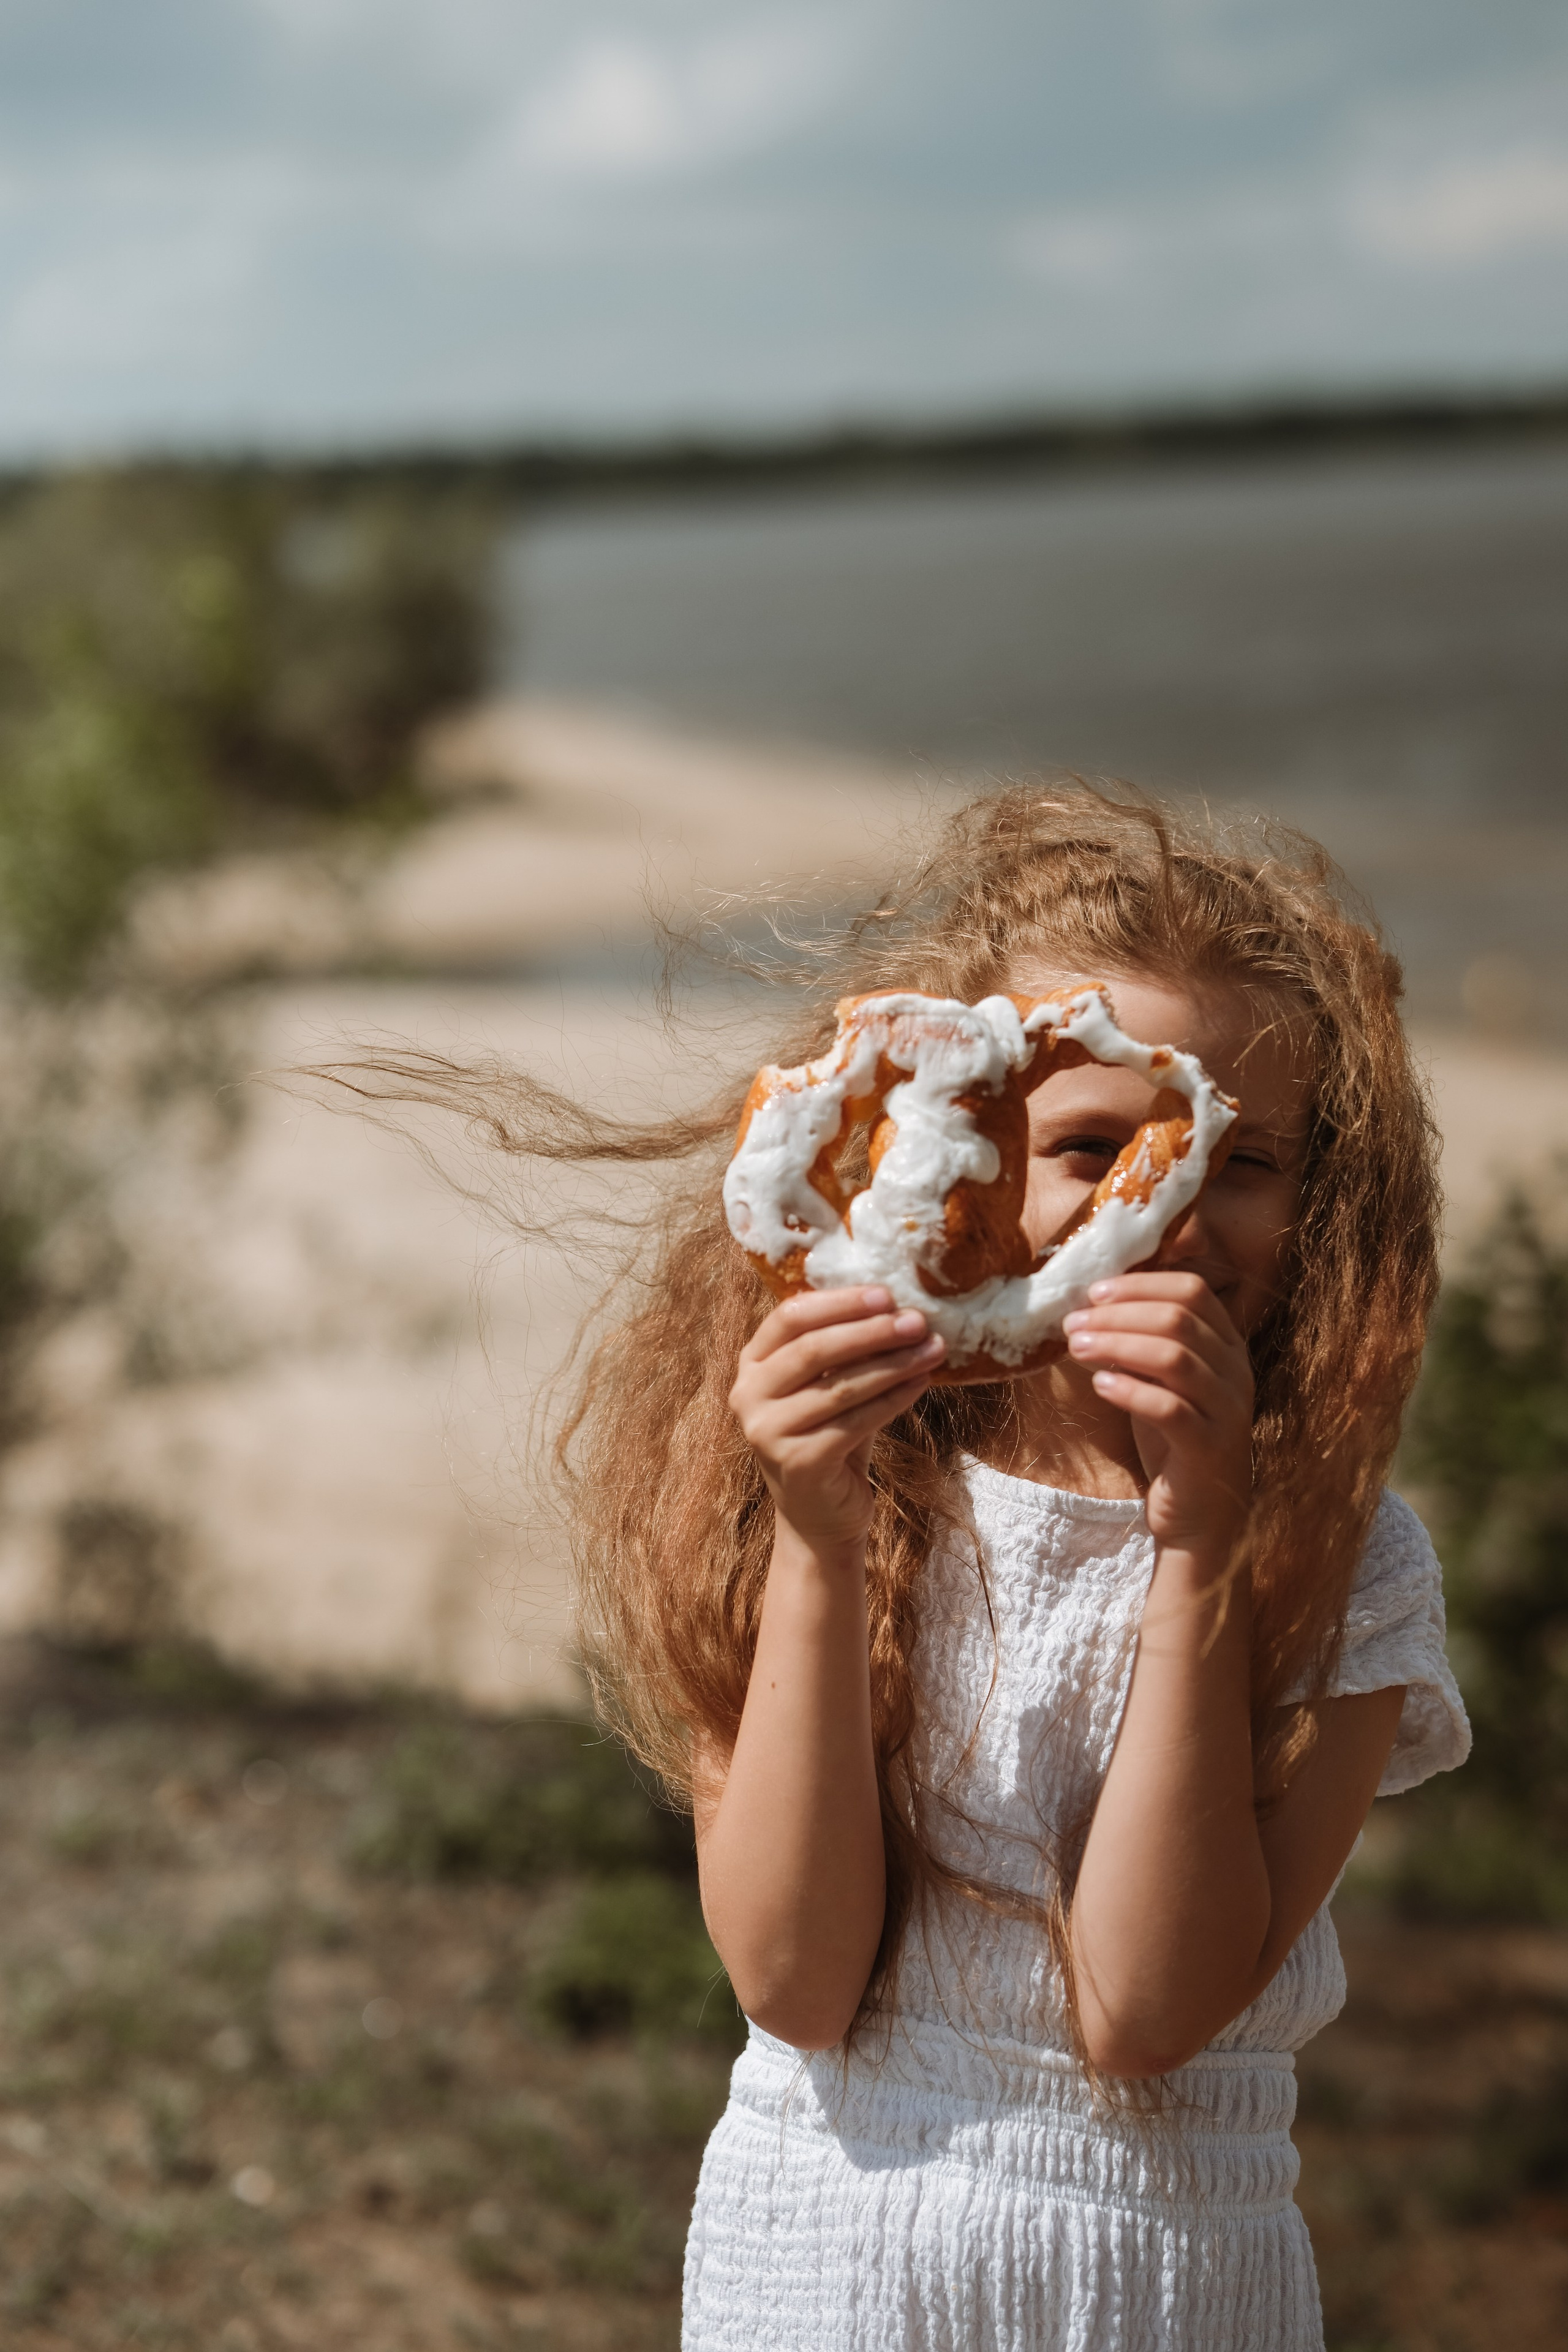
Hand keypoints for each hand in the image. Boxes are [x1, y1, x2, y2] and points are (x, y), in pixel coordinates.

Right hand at [729, 1287, 945, 1557]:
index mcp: (753, 1363)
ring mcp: (767, 1431)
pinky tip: (921, 1384)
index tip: (887, 1293)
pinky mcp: (798, 1463)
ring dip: (892, 1364)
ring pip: (839, 1386)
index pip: (790, 1316)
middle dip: (871, 1330)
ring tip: (933, 1349)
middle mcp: (748, 1395)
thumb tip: (898, 1306)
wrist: (820, 1515)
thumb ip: (844, 1350)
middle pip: (813, 1348)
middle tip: (917, 1320)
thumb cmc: (829, 1437)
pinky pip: (855, 1422)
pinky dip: (893, 1400)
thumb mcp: (827, 1386)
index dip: (839, 1302)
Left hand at [1061, 1272, 1252, 1548]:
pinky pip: (1171, 1410)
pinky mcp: (1209, 1448)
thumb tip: (1090, 1306)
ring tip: (1075, 1346)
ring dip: (1117, 1345)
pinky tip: (1099, 1386)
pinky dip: (1131, 1391)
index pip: (1192, 1290)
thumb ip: (1142, 1344)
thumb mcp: (1160, 1383)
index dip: (1141, 1284)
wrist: (1201, 1517)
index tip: (1094, 1291)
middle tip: (1072, 1321)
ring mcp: (1227, 1410)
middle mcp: (1236, 1371)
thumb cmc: (1173, 1441)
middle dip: (1119, 1313)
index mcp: (1227, 1346)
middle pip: (1179, 1319)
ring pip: (1175, 1358)